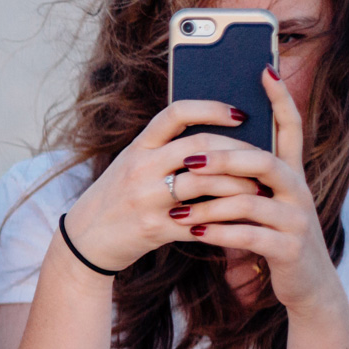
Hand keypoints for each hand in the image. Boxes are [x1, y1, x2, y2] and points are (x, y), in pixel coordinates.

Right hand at [62, 98, 268, 273]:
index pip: (176, 114)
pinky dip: (224, 220)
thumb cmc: (117, 198)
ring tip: (259, 189)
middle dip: (239, 152)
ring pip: (205, 183)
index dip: (211, 109)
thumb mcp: (131, 165)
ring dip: (239, 186)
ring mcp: (146, 199)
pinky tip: (241, 219)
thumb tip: (216, 140)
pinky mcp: (154, 228)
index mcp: (137, 148)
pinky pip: (200, 221)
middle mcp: (140, 168)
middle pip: (199, 147)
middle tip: (263, 157)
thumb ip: (164, 150)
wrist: (85, 239)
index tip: (240, 114)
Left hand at [170, 68, 344, 312]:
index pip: (291, 128)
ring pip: (252, 201)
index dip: (281, 99)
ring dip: (211, 204)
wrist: (306, 284)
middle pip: (265, 162)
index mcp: (290, 174)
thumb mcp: (262, 202)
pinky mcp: (291, 249)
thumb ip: (244, 177)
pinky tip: (196, 233)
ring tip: (178, 209)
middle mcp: (299, 191)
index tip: (264, 70)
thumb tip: (205, 148)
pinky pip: (251, 236)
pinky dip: (220, 234)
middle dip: (225, 158)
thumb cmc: (272, 235)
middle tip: (189, 161)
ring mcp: (297, 220)